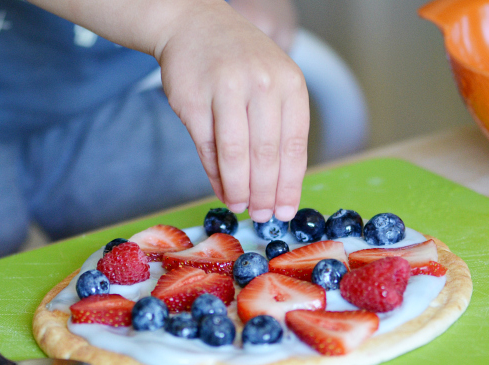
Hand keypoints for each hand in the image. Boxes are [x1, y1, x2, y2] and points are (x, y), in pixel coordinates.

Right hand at [157, 1, 308, 221]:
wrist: (194, 25)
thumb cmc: (241, 62)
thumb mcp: (273, 83)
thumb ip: (279, 129)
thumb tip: (278, 189)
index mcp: (289, 84)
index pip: (294, 146)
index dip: (290, 185)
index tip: (286, 211)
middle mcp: (261, 84)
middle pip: (266, 155)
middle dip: (266, 193)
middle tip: (263, 216)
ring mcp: (226, 90)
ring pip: (236, 154)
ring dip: (239, 189)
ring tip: (241, 207)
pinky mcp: (194, 100)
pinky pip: (207, 148)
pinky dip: (215, 175)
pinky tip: (222, 190)